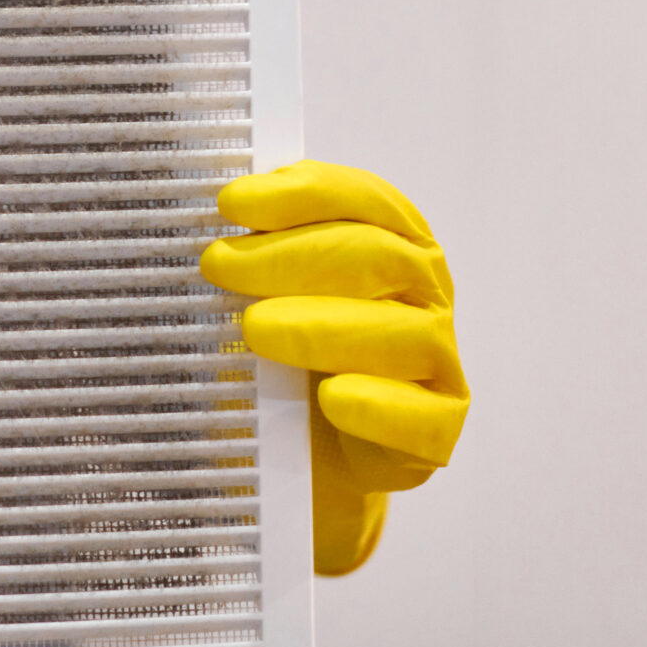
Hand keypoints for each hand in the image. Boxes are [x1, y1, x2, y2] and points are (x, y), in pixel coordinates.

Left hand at [199, 160, 468, 575]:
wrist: (302, 453)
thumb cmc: (283, 357)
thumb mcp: (260, 296)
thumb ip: (251, 254)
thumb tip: (208, 223)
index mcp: (394, 242)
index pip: (363, 199)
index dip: (299, 193)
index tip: (230, 203)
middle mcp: (424, 295)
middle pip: (379, 257)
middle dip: (292, 255)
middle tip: (219, 264)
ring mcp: (438, 364)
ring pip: (406, 335)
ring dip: (322, 326)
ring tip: (254, 328)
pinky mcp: (437, 431)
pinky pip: (422, 419)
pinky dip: (377, 406)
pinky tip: (330, 397)